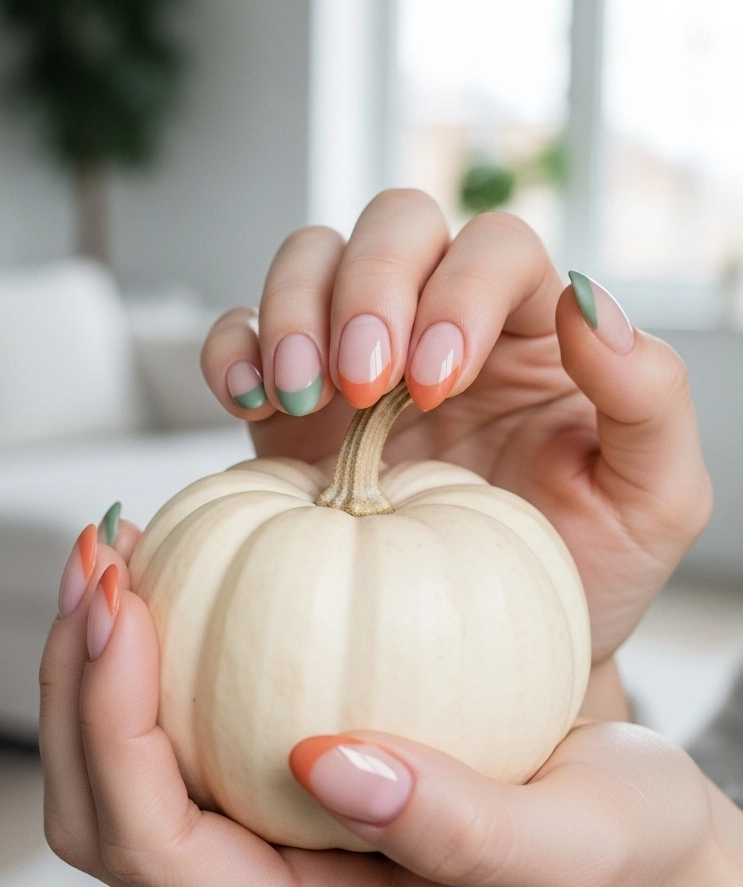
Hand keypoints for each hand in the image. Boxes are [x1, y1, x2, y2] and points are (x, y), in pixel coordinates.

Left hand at [40, 538, 742, 886]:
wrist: (638, 851)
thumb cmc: (616, 855)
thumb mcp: (576, 848)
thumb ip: (461, 829)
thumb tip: (326, 763)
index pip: (161, 853)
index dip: (114, 727)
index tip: (128, 605)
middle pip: (108, 818)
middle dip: (76, 688)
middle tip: (100, 559)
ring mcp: (276, 846)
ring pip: (127, 773)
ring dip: (97, 666)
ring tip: (115, 554)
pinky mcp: (289, 790)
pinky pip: (186, 727)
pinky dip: (156, 652)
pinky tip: (176, 567)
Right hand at [201, 192, 710, 663]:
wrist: (492, 662)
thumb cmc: (581, 575)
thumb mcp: (653, 500)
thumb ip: (650, 397)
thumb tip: (586, 302)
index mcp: (534, 326)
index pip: (496, 247)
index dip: (461, 291)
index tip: (438, 384)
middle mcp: (442, 318)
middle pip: (397, 224)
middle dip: (371, 287)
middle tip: (365, 383)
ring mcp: (360, 356)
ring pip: (313, 255)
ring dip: (295, 308)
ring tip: (302, 394)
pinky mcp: (292, 410)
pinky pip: (242, 332)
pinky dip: (232, 347)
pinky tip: (246, 401)